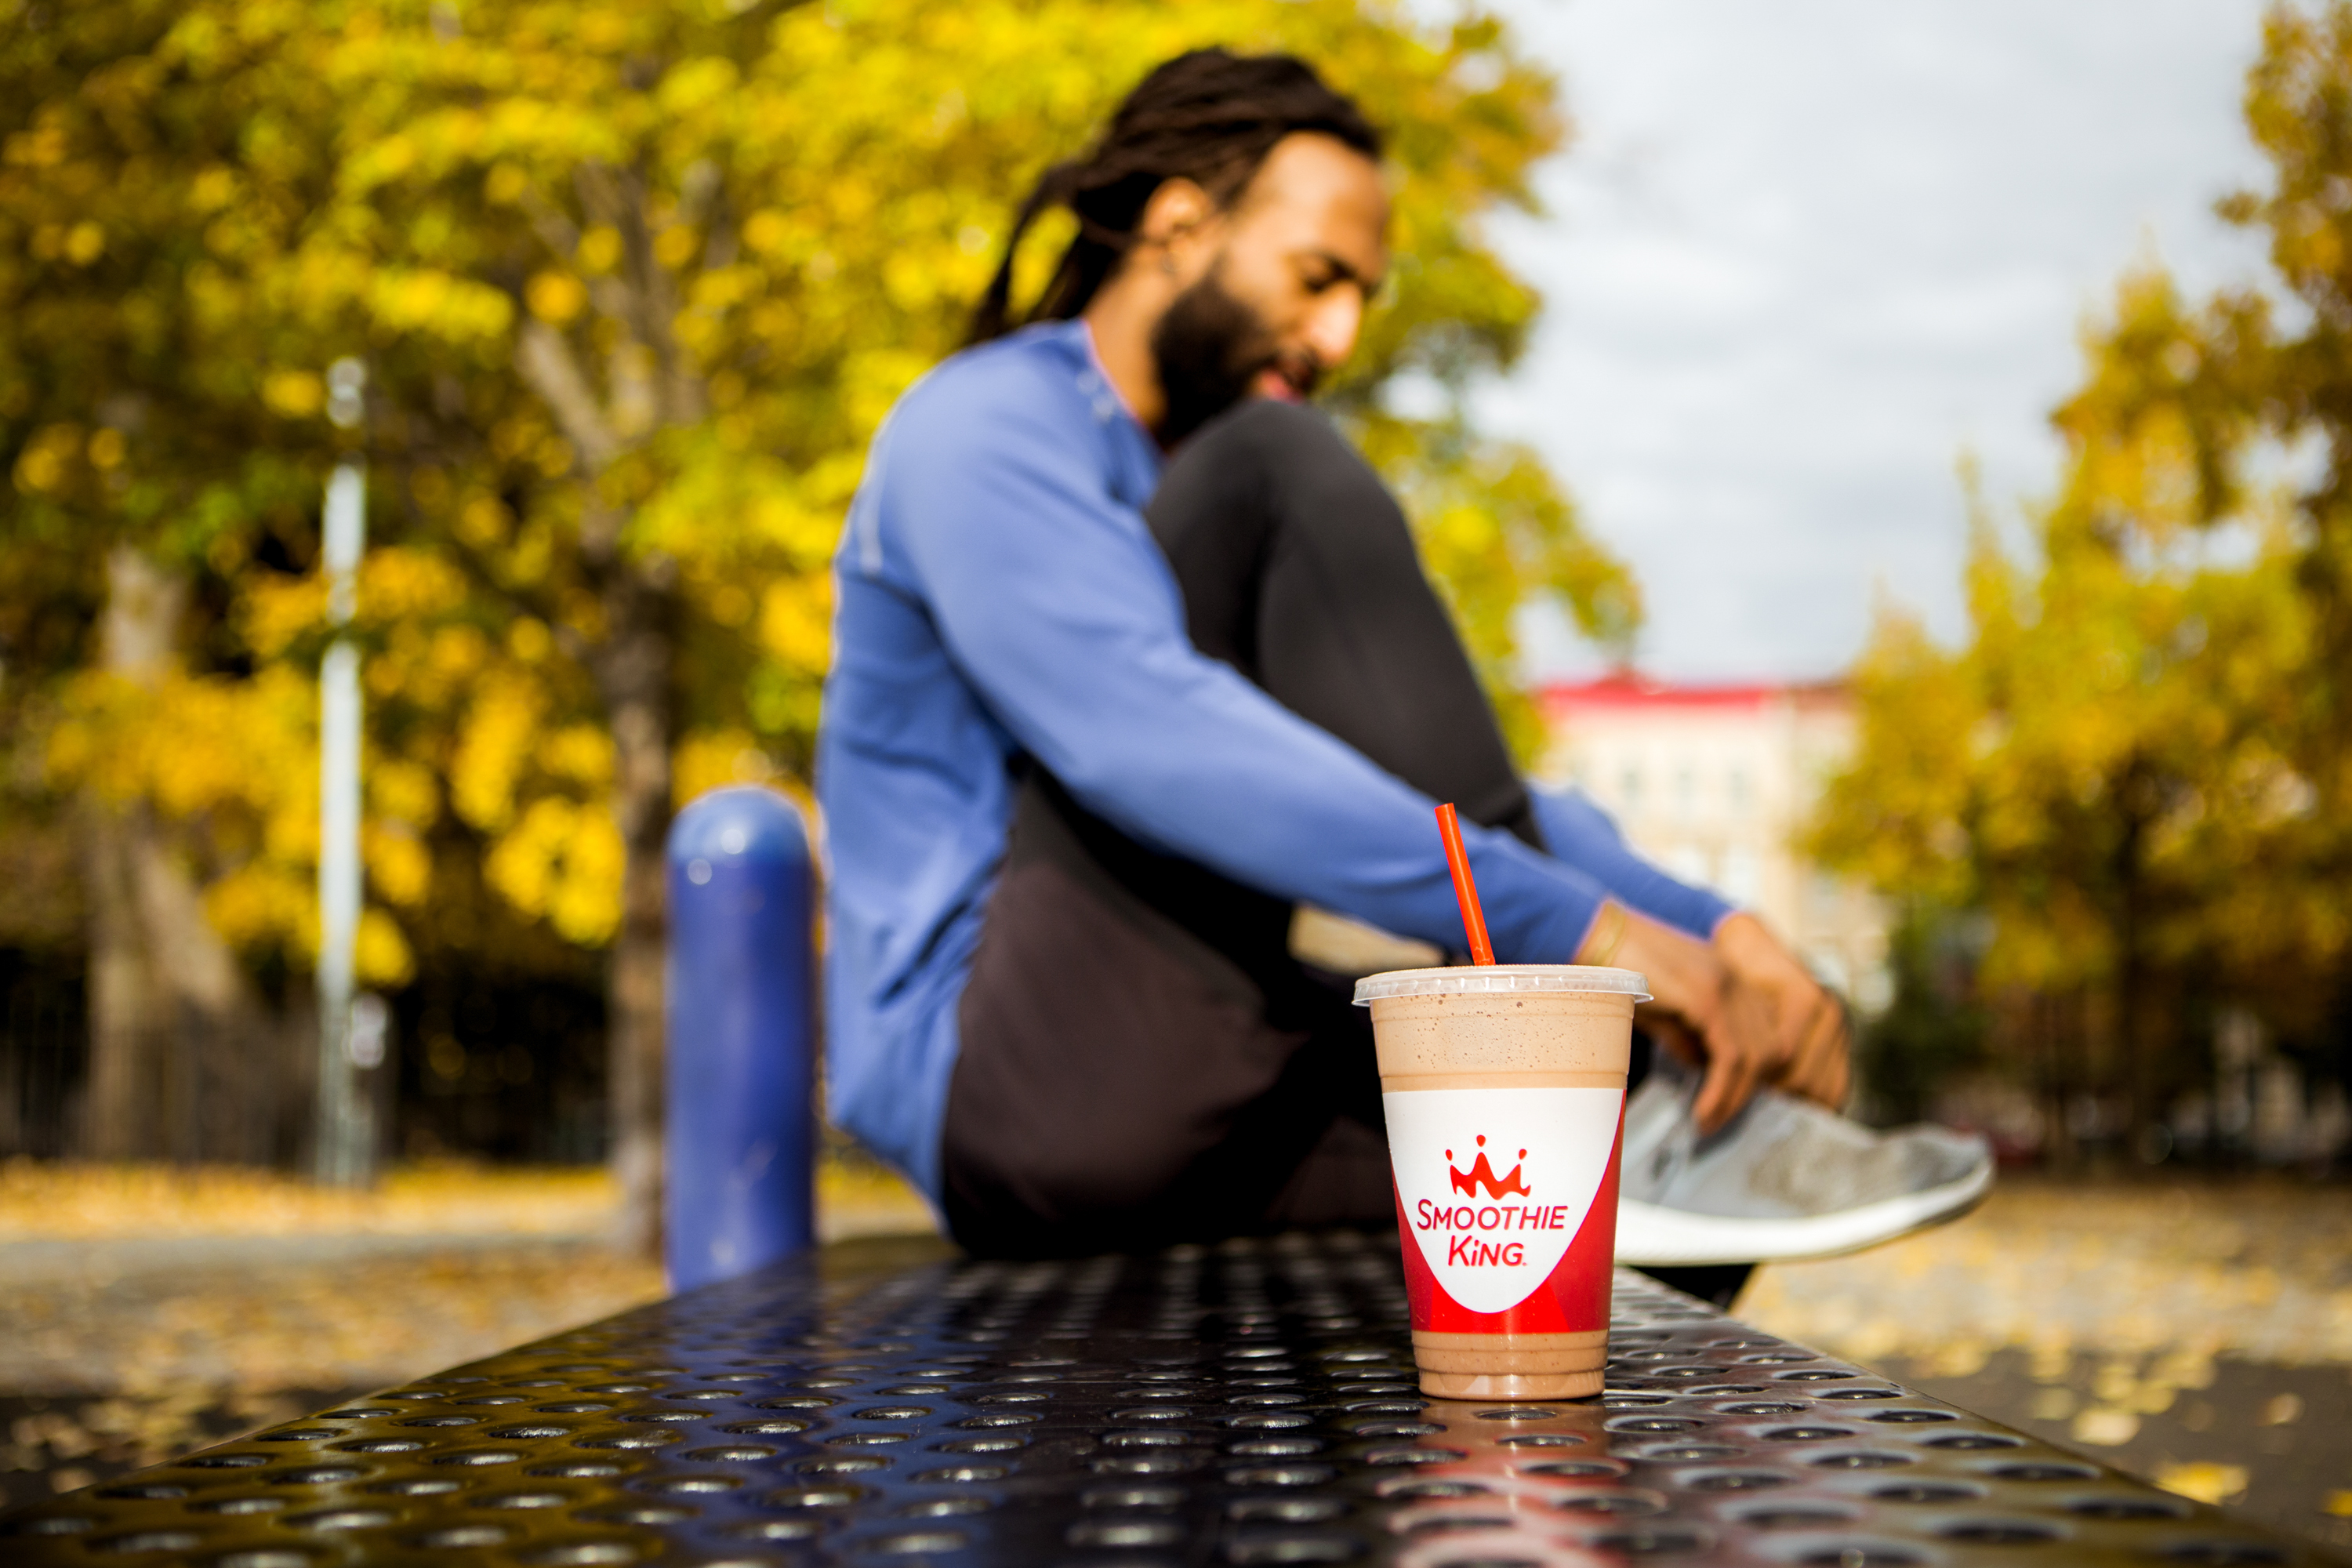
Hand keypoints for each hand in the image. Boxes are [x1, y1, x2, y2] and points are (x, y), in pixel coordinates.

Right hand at [1576, 903, 1850, 1133]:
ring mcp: (1724, 984)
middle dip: (1748, 1090)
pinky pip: (1731, 1056)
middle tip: (1717, 1119)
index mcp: (1725, 974)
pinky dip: (1722, 1091)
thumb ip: (1683, 1033)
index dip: (1751, 1073)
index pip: (1764, 1032)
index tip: (1725, 1102)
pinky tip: (1704, 1112)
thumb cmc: (1610, 967)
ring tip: (1709, 1123)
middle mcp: (1734, 976)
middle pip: (1769, 1047)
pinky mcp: (1707, 997)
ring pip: (1757, 1057)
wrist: (1586, 934)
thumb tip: (1700, 1064)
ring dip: (1735, 1098)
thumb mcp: (1656, 1006)